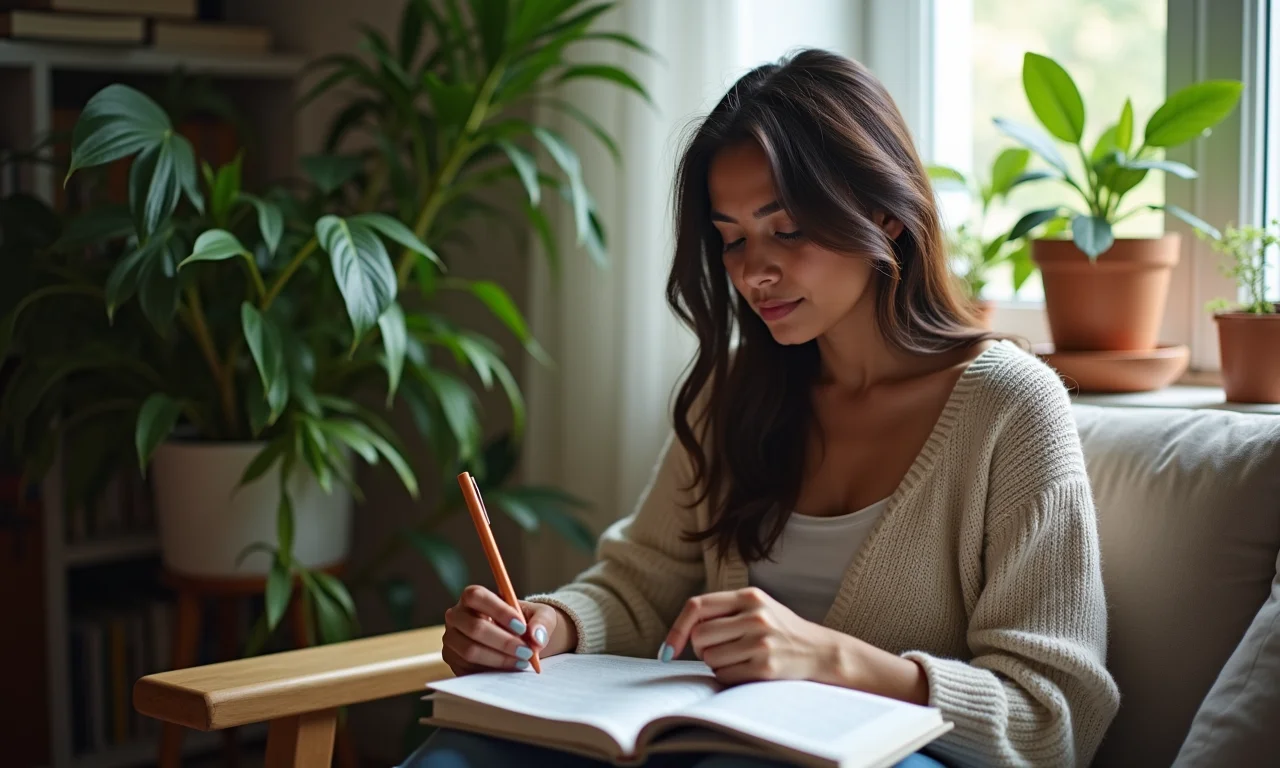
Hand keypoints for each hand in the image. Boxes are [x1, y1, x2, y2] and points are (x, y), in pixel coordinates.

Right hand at [442, 585, 571, 675]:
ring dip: (500, 658)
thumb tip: (536, 637)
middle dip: (503, 642)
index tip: (522, 627)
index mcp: (472, 597)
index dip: (498, 610)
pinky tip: (510, 668)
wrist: (519, 642)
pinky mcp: (455, 661)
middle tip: (527, 651)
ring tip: (522, 661)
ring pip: (471, 651)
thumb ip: (542, 622)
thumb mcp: (540, 616)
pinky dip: (493, 670)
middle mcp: (457, 616)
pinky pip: (470, 668)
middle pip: (473, 627)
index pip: (476, 596)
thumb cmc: (526, 623)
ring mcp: (452, 640)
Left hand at [661, 587, 930, 703]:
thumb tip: (682, 632)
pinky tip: (746, 670)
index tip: (667, 649)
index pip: (696, 606)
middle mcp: (755, 615)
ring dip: (716, 664)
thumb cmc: (781, 630)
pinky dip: (728, 677)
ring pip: (709, 658)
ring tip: (739, 659)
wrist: (821, 651)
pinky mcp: (765, 666)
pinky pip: (724, 676)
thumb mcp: (757, 608)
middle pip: (699, 636)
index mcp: (749, 596)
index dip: (676, 628)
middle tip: (719, 651)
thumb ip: (724, 611)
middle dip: (700, 649)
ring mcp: (761, 641)